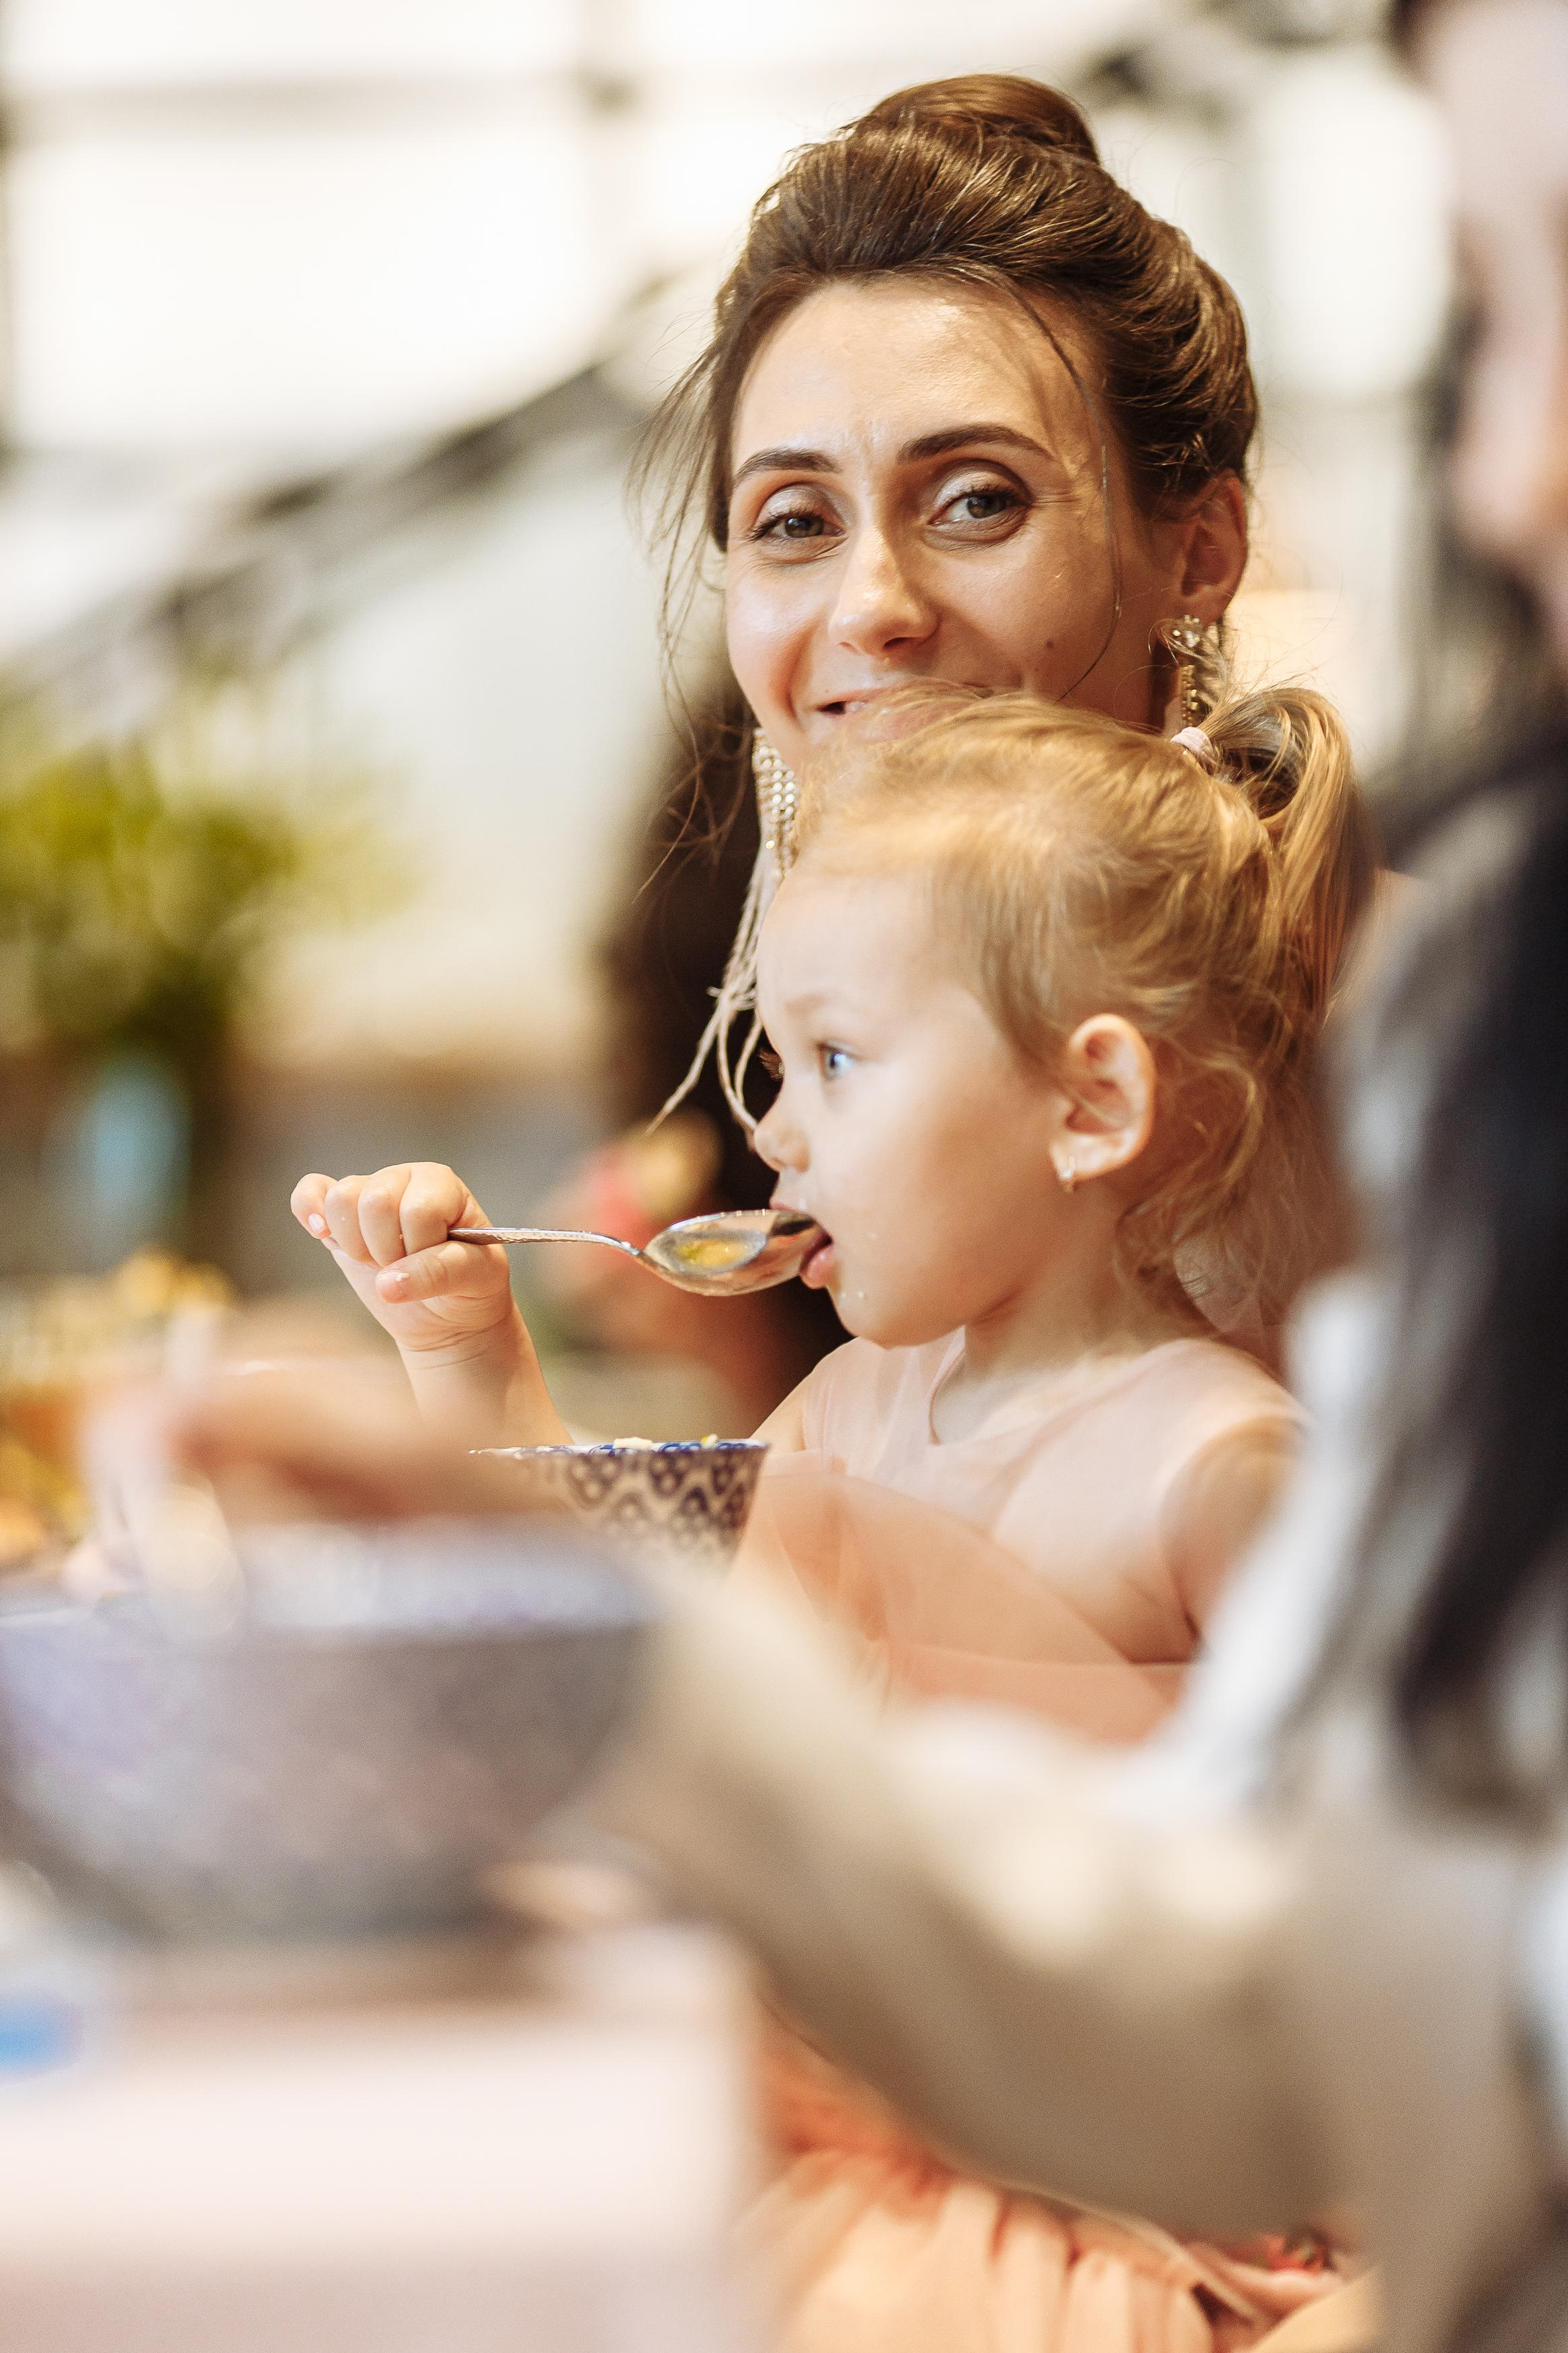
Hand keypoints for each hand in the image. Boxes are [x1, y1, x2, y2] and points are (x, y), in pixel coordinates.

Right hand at [291, 1162, 514, 1359]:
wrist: (444, 1311)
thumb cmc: (467, 1286)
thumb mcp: (472, 1279)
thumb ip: (438, 1273)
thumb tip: (388, 1282)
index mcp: (440, 1184)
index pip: (416, 1211)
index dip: (420, 1249)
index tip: (435, 1266)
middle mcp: (402, 1178)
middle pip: (374, 1201)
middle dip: (386, 1250)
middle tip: (404, 1266)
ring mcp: (368, 1192)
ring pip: (340, 1199)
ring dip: (357, 1245)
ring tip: (380, 1261)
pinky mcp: (339, 1216)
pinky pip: (310, 1192)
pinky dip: (308, 1209)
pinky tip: (321, 1232)